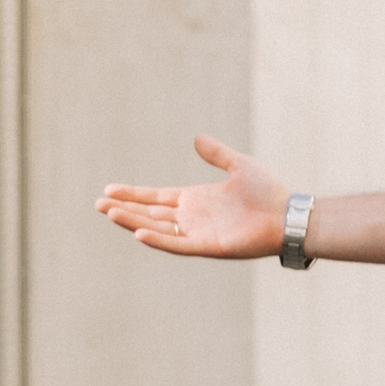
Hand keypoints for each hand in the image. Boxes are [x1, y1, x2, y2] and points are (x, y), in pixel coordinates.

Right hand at [96, 135, 292, 258]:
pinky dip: (158, 240)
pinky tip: (138, 232)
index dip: (133, 195)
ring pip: (157, 228)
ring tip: (109, 213)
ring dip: (133, 222)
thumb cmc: (267, 192)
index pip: (156, 198)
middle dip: (124, 209)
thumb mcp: (239, 165)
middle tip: (98, 204)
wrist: (286, 215)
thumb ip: (216, 153)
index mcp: (196, 199)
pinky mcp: (207, 247)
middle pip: (150, 213)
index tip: (110, 190)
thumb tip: (196, 138)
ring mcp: (198, 233)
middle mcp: (192, 218)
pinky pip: (177, 245)